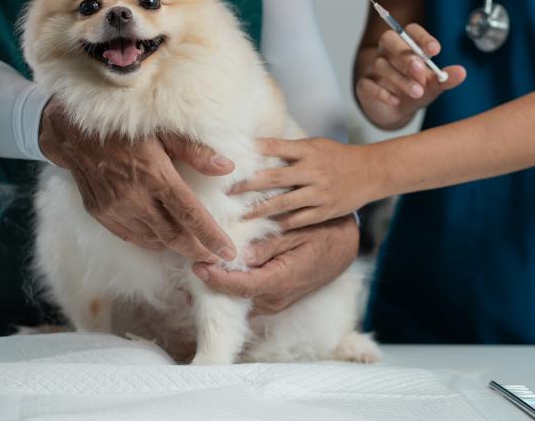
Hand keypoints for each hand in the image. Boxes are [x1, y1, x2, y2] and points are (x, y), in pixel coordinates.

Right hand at [39, 99, 236, 262]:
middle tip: (215, 256)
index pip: (190, 214)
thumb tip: (227, 167)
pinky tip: (162, 239)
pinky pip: (131, 236)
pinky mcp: (100, 213)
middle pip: (173, 235)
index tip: (229, 252)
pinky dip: (151, 241)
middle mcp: (134, 197)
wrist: (72, 129)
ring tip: (193, 248)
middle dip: (197, 250)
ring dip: (174, 247)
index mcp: (154, 175)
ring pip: (153, 240)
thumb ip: (195, 151)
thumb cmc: (123, 125)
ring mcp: (114, 208)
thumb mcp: (163, 129)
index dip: (211, 236)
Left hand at [192, 215, 358, 314]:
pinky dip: (230, 286)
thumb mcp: (296, 231)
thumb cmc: (323, 233)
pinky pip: (246, 298)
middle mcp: (276, 298)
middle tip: (189, 262)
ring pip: (238, 301)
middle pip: (234, 298)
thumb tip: (239, 254)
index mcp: (282, 281)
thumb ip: (268, 244)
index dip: (217, 279)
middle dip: (210, 283)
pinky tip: (216, 269)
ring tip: (198, 264)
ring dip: (218, 286)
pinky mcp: (273, 299)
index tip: (198, 266)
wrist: (345, 245)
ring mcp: (275, 302)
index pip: (242, 287)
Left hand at [232, 137, 381, 230]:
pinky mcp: (326, 210)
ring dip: (260, 210)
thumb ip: (291, 149)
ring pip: (284, 203)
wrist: (372, 171)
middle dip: (248, 185)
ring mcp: (319, 192)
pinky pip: (300, 219)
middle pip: (274, 178)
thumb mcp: (316, 145)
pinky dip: (282, 223)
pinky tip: (267, 227)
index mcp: (309, 151)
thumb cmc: (338, 156)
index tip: (233, 158)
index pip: (276, 147)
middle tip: (227, 191)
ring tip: (241, 216)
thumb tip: (258, 147)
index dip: (254, 152)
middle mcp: (312, 171)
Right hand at [356, 23, 465, 129]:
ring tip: (418, 93)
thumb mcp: (433, 86)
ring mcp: (373, 68)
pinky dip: (382, 93)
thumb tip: (461, 72)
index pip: (411, 31)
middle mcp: (387, 53)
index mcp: (406, 46)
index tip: (435, 50)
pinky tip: (396, 101)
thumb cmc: (414, 92)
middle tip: (420, 69)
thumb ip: (445, 79)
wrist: (395, 113)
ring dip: (401, 79)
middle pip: (388, 39)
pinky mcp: (364, 86)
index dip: (422, 37)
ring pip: (381, 65)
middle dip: (404, 53)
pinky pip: (368, 84)